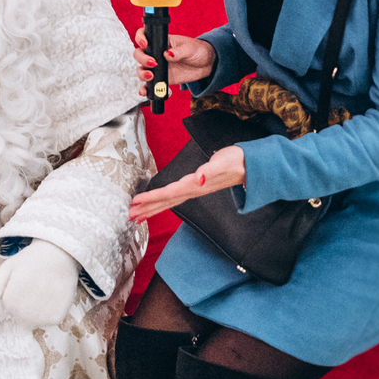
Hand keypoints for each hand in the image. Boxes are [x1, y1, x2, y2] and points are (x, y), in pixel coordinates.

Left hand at [0, 240, 79, 327]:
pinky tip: (50, 297)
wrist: (60, 254)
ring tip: (41, 291)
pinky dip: (47, 312)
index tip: (21, 280)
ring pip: (31, 321)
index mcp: (12, 298)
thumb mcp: (8, 267)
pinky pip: (45, 321)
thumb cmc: (31, 259)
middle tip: (31, 285)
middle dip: (21, 303)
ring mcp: (42, 316)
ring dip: (33, 310)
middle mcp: (27, 310)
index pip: (6, 305)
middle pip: (18, 315)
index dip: (12, 292)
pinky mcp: (56, 318)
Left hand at [128, 146, 246, 222]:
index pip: (168, 193)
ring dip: (153, 208)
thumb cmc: (236, 162)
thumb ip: (210, 172)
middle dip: (147, 209)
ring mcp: (195, 190)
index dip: (151, 197)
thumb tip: (199, 178)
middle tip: (129, 216)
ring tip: (138, 214)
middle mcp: (193, 190)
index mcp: (195, 185)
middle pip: (165, 202)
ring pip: (169, 202)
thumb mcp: (223, 164)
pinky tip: (158, 203)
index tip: (135, 202)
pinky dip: (163, 201)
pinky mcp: (196, 187)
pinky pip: (175, 197)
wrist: (249, 166)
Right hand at [134, 32, 214, 93]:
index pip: (144, 35)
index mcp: (161, 41)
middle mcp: (156, 53)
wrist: (206, 64)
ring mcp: (158, 67)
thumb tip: (167, 54)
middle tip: (154, 64)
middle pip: (139, 54)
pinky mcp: (162, 78)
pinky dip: (147, 89)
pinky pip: (150, 85)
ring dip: (142, 75)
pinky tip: (148, 92)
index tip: (145, 44)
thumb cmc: (197, 50)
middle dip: (142, 60)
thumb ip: (179, 52)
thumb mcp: (190, 48)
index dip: (140, 38)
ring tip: (152, 77)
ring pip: (142, 70)